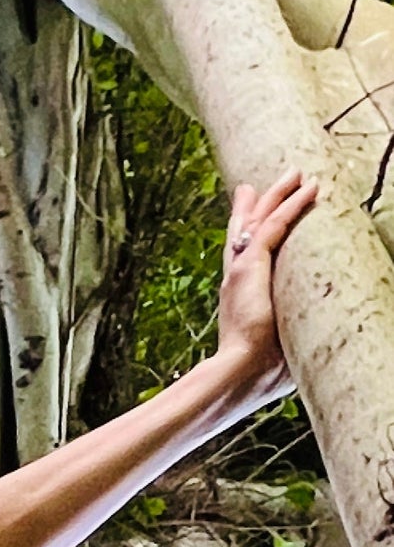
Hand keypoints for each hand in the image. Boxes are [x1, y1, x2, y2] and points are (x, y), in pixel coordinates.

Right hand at [214, 169, 319, 403]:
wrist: (239, 374)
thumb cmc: (259, 372)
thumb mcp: (278, 346)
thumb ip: (290, 337)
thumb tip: (310, 350)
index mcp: (239, 299)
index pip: (242, 260)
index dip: (244, 237)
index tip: (248, 218)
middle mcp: (236, 280)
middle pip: (242, 232)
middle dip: (252, 206)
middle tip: (253, 186)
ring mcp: (241, 271)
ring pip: (260, 221)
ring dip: (277, 195)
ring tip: (292, 172)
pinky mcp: (250, 266)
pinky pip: (274, 225)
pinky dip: (290, 204)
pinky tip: (308, 188)